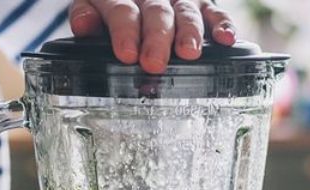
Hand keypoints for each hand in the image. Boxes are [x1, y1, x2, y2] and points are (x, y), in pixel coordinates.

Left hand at [70, 0, 237, 72]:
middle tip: (154, 63)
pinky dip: (223, 25)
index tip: (127, 54)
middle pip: (157, 13)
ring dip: (189, 33)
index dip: (124, 32)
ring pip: (187, 13)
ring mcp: (180, 0)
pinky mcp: (203, 5)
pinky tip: (226, 40)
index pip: (122, 11)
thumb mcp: (93, 6)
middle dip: (156, 38)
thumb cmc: (114, 7)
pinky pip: (216, 13)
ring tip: (189, 53)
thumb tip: (83, 25)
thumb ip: (87, 15)